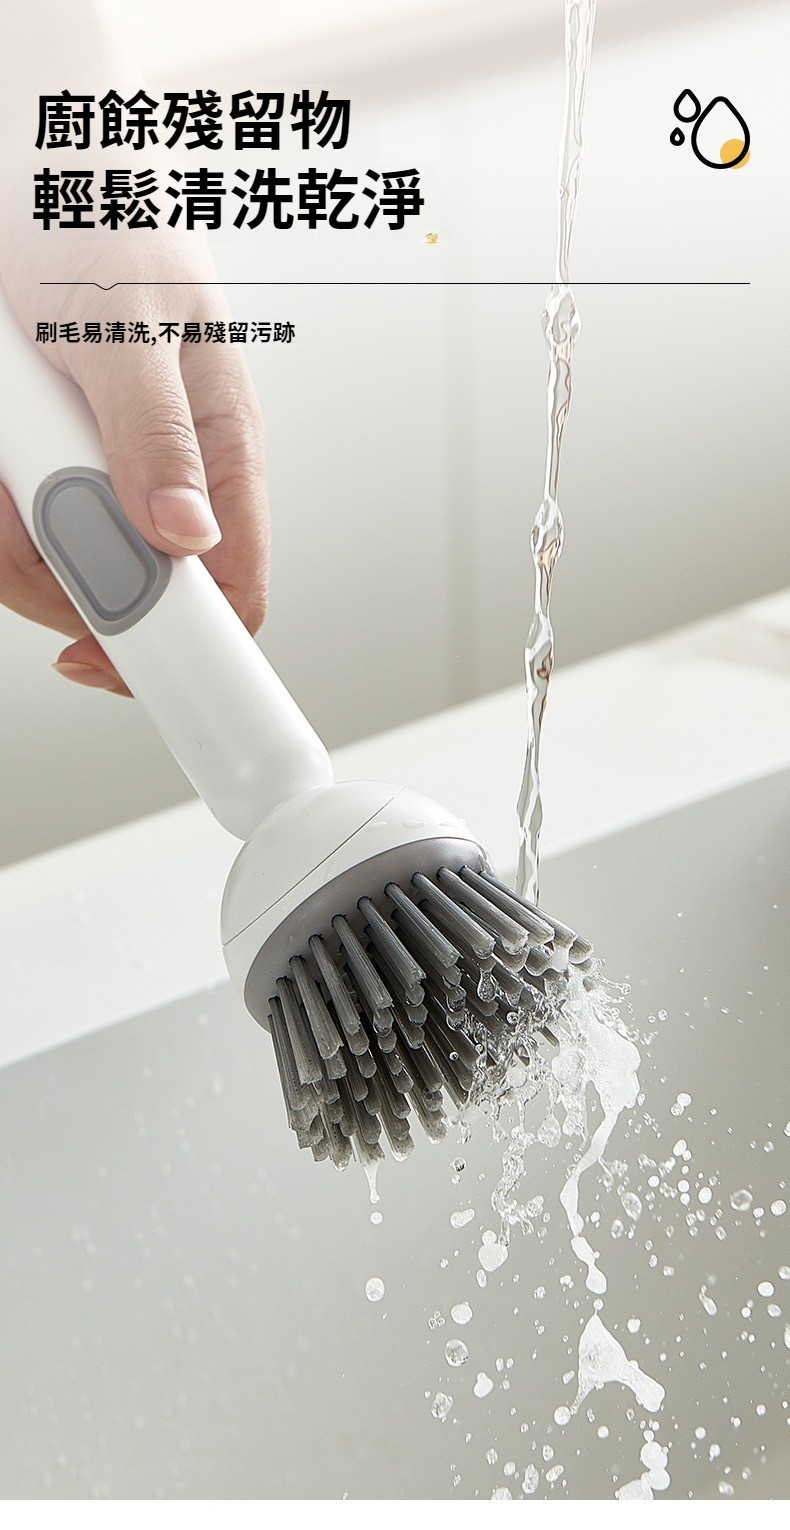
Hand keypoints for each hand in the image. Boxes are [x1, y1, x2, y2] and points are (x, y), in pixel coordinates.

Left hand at [0, 234, 269, 695]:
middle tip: (16, 492)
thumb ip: (158, 432)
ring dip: (4, 526)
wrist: (31, 156)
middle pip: (123, 600)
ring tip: (5, 439)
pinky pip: (12, 528)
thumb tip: (186, 539)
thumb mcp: (126, 318)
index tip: (98, 660)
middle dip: (46, 569)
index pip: (232, 593)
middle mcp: (168, 477)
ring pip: (54, 571)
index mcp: (222, 448)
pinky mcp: (48, 469)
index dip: (177, 648)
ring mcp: (105, 477)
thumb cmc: (98, 215)